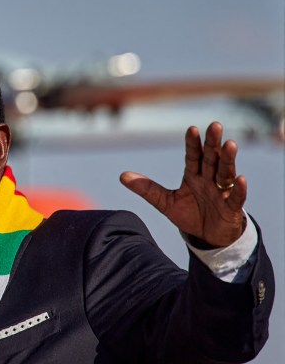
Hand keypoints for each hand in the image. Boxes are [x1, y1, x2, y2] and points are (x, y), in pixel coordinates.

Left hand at [120, 122, 245, 247]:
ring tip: (230, 144)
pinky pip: (237, 198)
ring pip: (226, 173)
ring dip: (228, 159)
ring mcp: (222, 193)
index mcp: (194, 176)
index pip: (193, 156)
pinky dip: (240, 189)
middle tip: (215, 125)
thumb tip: (122, 176)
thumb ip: (147, 188)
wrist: (208, 237)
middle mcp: (209, 180)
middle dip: (213, 143)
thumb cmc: (190, 214)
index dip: (193, 144)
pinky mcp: (232, 208)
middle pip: (211, 158)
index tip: (191, 129)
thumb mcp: (165, 202)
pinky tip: (241, 179)